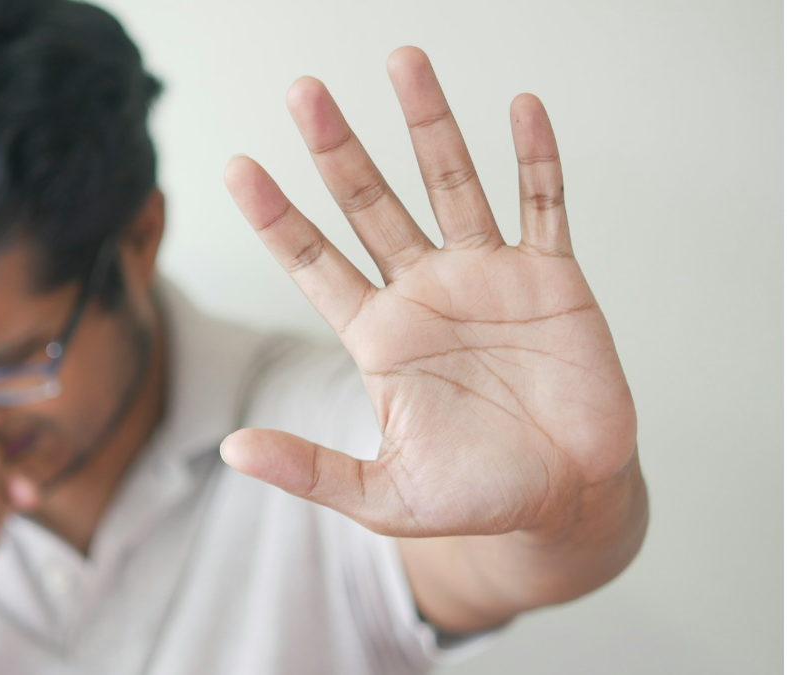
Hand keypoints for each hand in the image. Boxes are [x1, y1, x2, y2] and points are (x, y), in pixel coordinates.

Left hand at [221, 46, 637, 539]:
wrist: (565, 499)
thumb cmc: (474, 496)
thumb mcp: (383, 495)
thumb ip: (310, 468)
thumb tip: (231, 449)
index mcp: (378, 335)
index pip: (314, 261)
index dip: (277, 216)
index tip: (238, 167)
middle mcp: (424, 291)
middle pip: (371, 203)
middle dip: (338, 149)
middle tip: (304, 93)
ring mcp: (487, 277)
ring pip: (451, 183)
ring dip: (429, 124)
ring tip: (403, 62)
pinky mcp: (551, 279)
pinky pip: (544, 204)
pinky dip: (536, 159)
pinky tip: (520, 109)